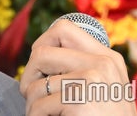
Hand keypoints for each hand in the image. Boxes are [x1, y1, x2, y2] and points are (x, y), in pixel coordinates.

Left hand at [19, 19, 136, 114]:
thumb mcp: (105, 88)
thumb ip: (84, 68)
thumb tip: (40, 54)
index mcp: (108, 57)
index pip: (63, 28)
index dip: (42, 43)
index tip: (39, 65)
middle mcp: (102, 64)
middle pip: (41, 52)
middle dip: (28, 74)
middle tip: (31, 92)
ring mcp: (92, 80)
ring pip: (36, 84)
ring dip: (32, 103)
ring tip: (41, 113)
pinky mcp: (80, 101)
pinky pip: (39, 105)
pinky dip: (36, 115)